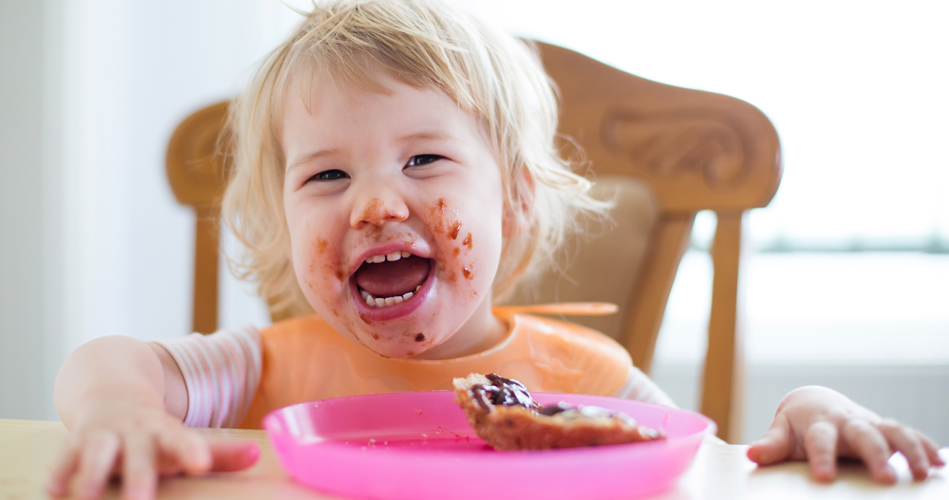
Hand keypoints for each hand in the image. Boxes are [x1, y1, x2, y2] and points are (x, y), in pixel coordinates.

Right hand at [47, 399, 258, 499]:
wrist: (112, 394)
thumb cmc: (155, 433)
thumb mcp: (183, 440)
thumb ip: (219, 454)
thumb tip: (257, 456)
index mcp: (165, 432)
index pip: (181, 439)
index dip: (191, 451)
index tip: (200, 464)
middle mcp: (134, 432)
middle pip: (137, 453)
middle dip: (138, 475)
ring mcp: (103, 435)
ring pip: (96, 453)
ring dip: (92, 474)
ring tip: (87, 498)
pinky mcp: (76, 442)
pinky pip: (66, 458)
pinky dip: (60, 473)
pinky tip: (53, 491)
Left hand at [747, 385, 943, 482]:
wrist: (815, 402)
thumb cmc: (797, 425)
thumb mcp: (782, 433)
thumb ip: (772, 446)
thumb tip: (752, 455)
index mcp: (819, 425)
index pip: (819, 440)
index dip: (821, 458)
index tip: (823, 478)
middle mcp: (847, 421)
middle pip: (862, 434)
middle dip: (875, 455)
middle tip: (885, 479)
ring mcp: (869, 423)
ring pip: (892, 431)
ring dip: (909, 450)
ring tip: (922, 473)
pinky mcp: (885, 427)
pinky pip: (908, 434)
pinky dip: (925, 446)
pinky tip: (940, 464)